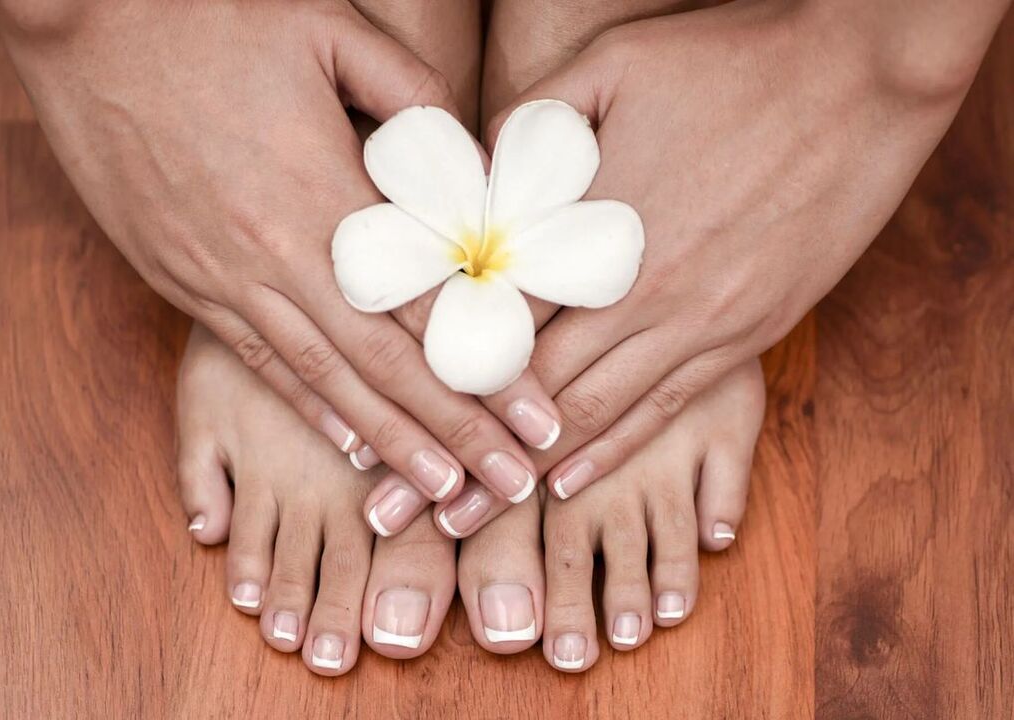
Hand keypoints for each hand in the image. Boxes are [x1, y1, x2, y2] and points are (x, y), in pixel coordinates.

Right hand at [0, 0, 550, 502]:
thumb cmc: (210, 16)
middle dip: (454, 434)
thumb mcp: (332, 30)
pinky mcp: (182, 280)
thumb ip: (414, 98)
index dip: (487, 374)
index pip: (425, 310)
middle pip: (384, 366)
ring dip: (387, 442)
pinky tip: (347, 444)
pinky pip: (255, 360)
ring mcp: (224, 275)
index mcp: (325, 193)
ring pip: (322, 380)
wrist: (79, 20)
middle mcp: (278, 255)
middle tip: (507, 483)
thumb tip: (470, 164)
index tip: (533, 422)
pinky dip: (306, 407)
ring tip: (439, 492)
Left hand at [362, 0, 1000, 536]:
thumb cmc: (735, 61)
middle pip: (528, 392)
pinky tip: (569, 484)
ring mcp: (696, 321)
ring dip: (524, 474)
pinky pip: (665, 409)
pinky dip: (611, 452)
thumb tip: (476, 172)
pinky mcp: (746, 335)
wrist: (864, 79)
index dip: (432, 384)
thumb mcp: (613, 62)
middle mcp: (638, 292)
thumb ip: (534, 124)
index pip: (492, 325)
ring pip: (592, 416)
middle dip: (460, 455)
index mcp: (594, 228)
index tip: (382, 430)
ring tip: (469, 526)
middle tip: (402, 512)